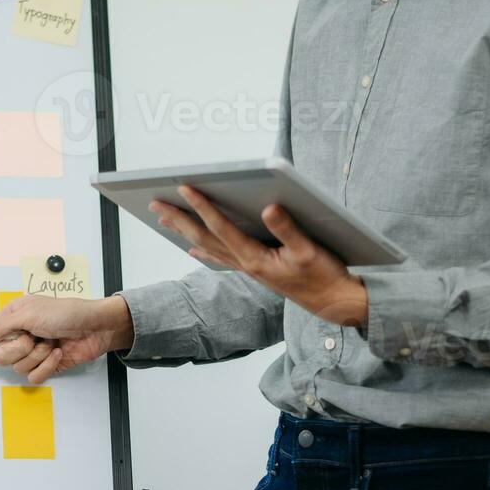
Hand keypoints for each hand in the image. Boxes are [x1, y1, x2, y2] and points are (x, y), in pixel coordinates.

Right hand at [0, 295, 134, 384]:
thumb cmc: (66, 312)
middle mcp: (20, 335)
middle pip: (0, 356)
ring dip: (37, 355)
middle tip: (32, 338)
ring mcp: (33, 352)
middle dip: (16, 349)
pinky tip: (58, 353)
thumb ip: (0, 325)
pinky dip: (47, 366)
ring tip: (51, 342)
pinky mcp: (45, 366)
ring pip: (17, 368)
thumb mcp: (29, 313)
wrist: (95, 327)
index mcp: (12, 318)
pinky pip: (34, 376)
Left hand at [151, 187, 368, 326]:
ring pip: (208, 247)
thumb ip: (288, 229)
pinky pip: (220, 258)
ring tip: (164, 219)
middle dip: (179, 220)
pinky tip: (192, 249)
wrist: (333, 302)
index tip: (184, 188)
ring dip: (185, 232)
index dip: (202, 206)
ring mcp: (248, 268)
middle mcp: (246, 264)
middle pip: (204, 238)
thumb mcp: (310, 250)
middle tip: (155, 204)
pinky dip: (203, 251)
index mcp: (255, 258)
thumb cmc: (323, 276)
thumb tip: (269, 208)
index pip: (221, 227)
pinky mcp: (255, 270)